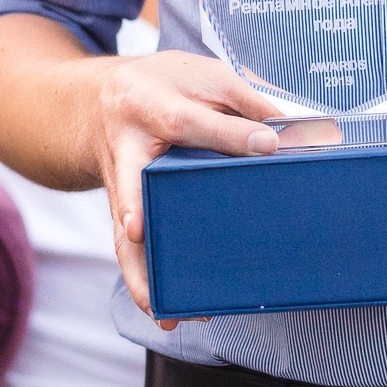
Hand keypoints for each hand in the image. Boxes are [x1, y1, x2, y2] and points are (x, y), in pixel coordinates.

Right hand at [91, 50, 278, 327]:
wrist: (97, 101)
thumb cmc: (164, 86)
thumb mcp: (202, 76)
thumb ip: (242, 100)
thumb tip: (289, 131)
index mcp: (149, 102)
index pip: (186, 121)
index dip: (228, 132)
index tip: (269, 145)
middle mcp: (126, 147)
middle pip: (135, 177)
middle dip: (138, 205)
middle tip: (139, 231)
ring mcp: (120, 184)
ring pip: (124, 230)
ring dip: (142, 269)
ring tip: (163, 306)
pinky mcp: (121, 211)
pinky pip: (127, 250)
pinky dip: (142, 280)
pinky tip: (163, 310)